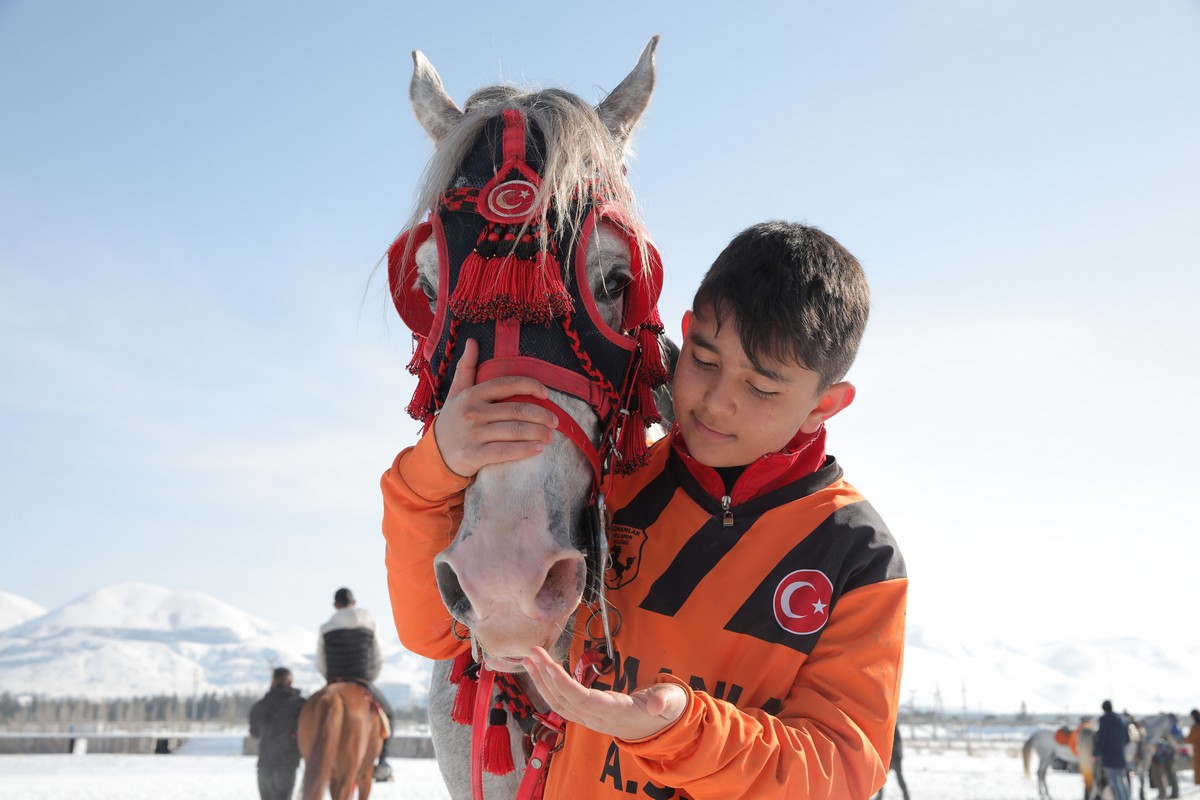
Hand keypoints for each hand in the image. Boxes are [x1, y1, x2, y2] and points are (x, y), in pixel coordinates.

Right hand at [433, 339, 558, 476]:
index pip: (507, 384)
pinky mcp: (474, 455)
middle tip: (555, 422)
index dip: (531, 386)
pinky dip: (525, 450)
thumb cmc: (452, 420)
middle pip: (517, 410)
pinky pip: (505, 451)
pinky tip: (538, 449)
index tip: (546, 394)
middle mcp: (473, 412)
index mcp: (472, 394)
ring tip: (550, 436)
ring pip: (515, 430)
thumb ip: (466, 368)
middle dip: (541, 415)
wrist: (435, 454)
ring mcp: (474, 434)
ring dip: (538, 433)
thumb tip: (472, 341)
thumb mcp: (456, 392)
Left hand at [522, 647, 687, 741]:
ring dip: (542, 682)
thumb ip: (665, 701)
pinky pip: (563, 703)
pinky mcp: (587, 713)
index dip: (564, 686)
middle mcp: (599, 720)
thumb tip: (659, 705)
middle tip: (531, 652)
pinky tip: (541, 671)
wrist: (662, 728)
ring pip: (560, 704)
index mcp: (617, 714)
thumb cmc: (666, 709)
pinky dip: (549, 687)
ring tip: (529, 659)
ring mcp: (591, 719)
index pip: (584, 701)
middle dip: (545, 678)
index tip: (548, 667)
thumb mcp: (671, 702)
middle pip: (565, 702)